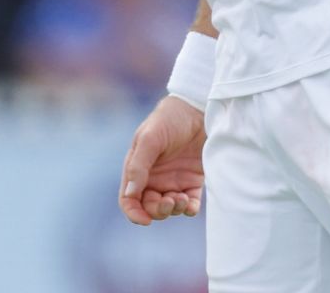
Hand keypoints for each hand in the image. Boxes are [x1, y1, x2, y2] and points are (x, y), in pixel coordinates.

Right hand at [120, 94, 204, 224]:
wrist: (200, 109)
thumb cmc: (170, 119)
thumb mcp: (150, 139)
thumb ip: (139, 165)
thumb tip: (131, 194)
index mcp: (138, 167)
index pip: (129, 198)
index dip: (133, 212)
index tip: (144, 220)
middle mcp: (154, 177)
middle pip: (149, 207)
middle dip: (158, 211)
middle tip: (170, 200)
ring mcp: (173, 180)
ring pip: (169, 208)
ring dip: (174, 209)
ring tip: (182, 198)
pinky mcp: (192, 181)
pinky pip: (189, 204)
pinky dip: (189, 209)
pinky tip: (191, 203)